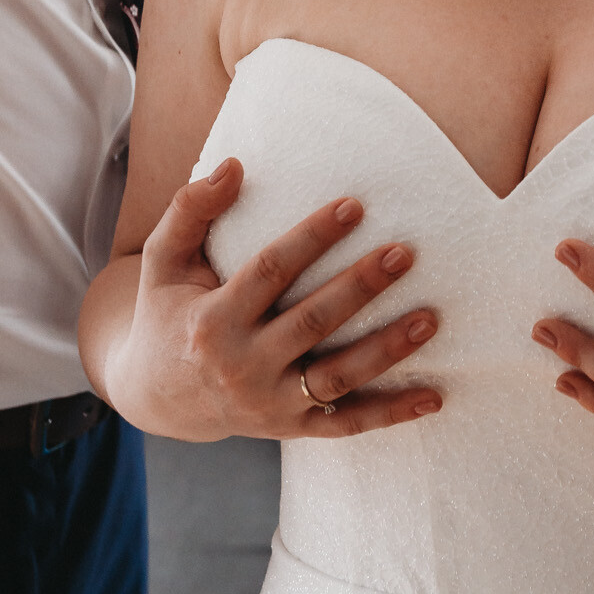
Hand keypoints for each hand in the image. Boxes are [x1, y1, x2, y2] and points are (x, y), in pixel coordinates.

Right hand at [103, 157, 441, 440]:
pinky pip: (348, 424)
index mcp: (212, 321)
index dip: (312, 237)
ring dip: (387, 349)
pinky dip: (391, 414)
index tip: (354, 205)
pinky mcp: (294, 427)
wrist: (158, 397)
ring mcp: (271, 403)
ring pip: (338, 377)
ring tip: (430, 318)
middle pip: (312, 323)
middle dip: (360, 287)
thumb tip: (233, 166)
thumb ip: (190, 210)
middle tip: (404, 252)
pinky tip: (434, 396)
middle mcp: (242, 366)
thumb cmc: (168, 313)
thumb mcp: (162, 262)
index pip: (270, 272)